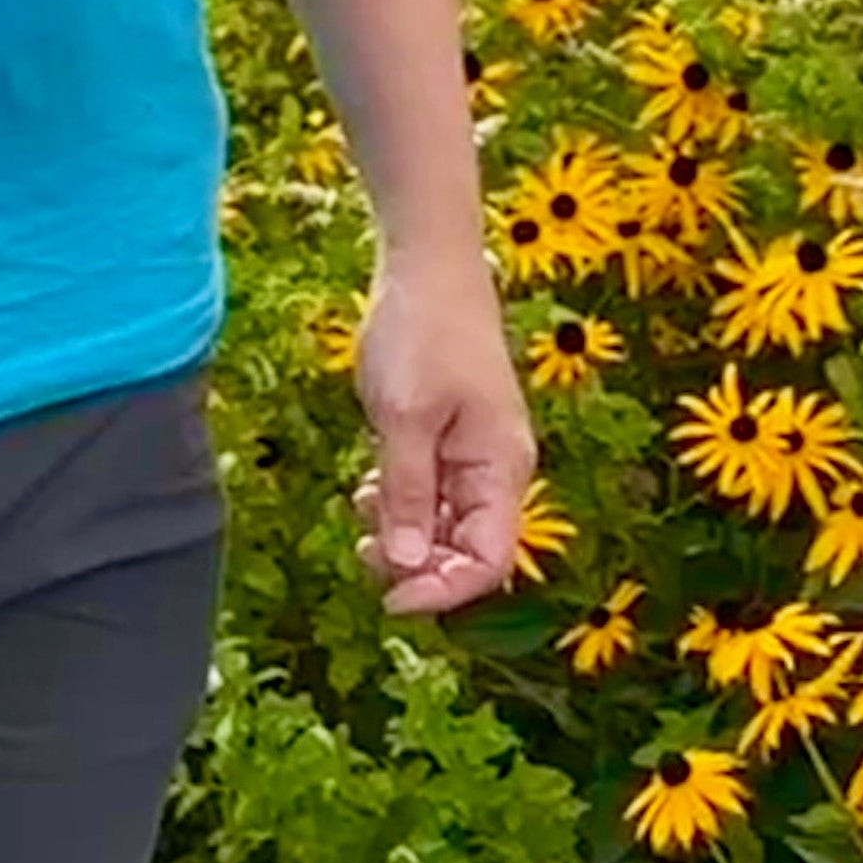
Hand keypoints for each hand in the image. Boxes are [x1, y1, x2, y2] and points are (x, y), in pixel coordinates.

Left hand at [353, 252, 533, 616]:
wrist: (426, 266)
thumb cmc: (422, 333)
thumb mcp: (404, 416)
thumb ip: (409, 492)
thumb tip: (408, 566)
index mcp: (501, 469)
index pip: (488, 561)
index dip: (443, 589)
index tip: (388, 596)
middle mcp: (496, 469)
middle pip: (469, 549)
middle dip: (419, 564)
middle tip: (364, 551)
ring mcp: (473, 453)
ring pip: (447, 523)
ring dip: (406, 534)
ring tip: (361, 521)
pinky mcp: (448, 435)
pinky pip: (432, 491)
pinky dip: (402, 502)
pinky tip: (369, 493)